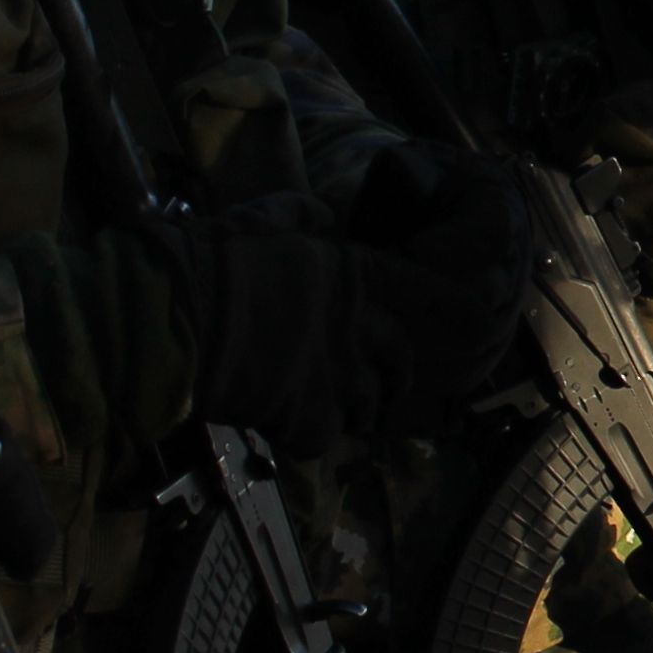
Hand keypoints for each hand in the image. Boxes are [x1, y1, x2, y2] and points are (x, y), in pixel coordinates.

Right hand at [192, 143, 535, 448]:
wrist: (175, 317)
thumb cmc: (213, 261)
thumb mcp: (267, 220)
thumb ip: (304, 220)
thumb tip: (319, 215)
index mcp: (354, 274)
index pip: (426, 291)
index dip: (452, 305)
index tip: (478, 315)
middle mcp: (358, 326)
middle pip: (400, 361)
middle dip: (391, 377)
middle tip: (376, 386)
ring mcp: (339, 375)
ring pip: (366, 405)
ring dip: (347, 410)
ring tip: (318, 407)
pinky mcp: (311, 418)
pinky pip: (322, 437)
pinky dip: (301, 436)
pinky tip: (275, 422)